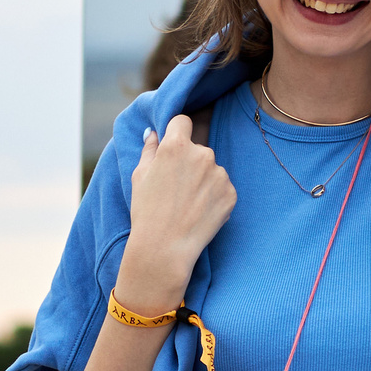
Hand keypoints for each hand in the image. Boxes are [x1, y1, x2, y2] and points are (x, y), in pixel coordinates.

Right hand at [116, 115, 235, 307]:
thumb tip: (153, 133)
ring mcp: (220, 174)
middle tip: (176, 188)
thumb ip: (149, 149)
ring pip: (212, 169)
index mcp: (176, 145)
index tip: (173, 146)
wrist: (165, 247)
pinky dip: (214, 197)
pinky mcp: (231, 193)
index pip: (183, 122)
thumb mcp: (139, 176)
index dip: (176, 133)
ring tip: (187, 204)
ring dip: (203, 180)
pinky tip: (199, 212)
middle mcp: (202, 154)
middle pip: (198, 149)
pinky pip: (222, 188)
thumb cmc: (147, 211)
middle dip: (189, 162)